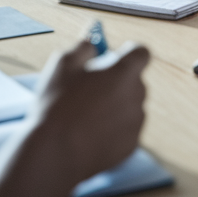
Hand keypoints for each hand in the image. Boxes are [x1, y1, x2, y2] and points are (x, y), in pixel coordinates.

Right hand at [27, 35, 149, 183]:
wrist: (56, 153)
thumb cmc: (58, 106)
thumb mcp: (62, 65)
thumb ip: (82, 48)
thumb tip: (91, 44)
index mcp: (124, 72)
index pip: (141, 52)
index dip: (128, 52)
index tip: (114, 56)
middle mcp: (137, 96)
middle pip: (134, 80)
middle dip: (117, 80)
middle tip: (89, 87)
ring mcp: (136, 123)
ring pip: (129, 106)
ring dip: (114, 105)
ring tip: (84, 115)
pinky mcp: (131, 145)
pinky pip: (124, 130)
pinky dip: (112, 129)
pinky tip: (88, 133)